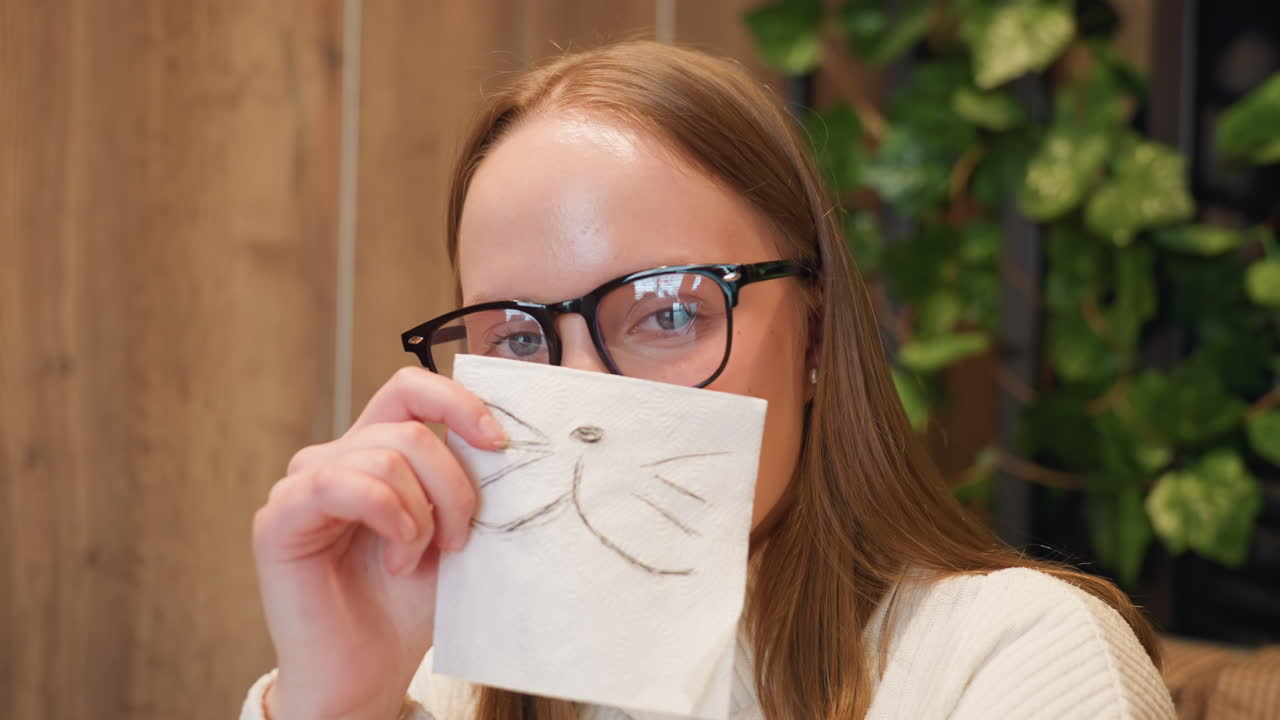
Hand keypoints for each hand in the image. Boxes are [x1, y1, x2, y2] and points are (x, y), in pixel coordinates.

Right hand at [252, 367, 506, 719]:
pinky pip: (340, 484)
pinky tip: (396, 558)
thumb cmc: (407, 606)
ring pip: (385, 457)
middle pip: (411, 429)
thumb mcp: (454, 531)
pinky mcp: (278, 517)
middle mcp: (335, 457)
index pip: (411, 388)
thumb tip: (501, 439)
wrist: (372, 672)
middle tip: (460, 539)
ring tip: (418, 559)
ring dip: (422, 514)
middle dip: (454, 486)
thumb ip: (466, 481)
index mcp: (375, 451)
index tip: (499, 443)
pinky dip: (388, 518)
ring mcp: (303, 484)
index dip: (458, 402)